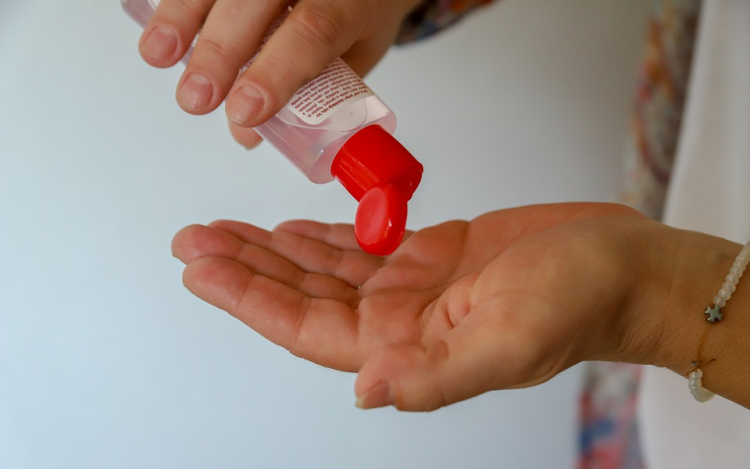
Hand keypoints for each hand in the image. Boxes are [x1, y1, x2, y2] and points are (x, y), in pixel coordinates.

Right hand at [138, 0, 422, 147]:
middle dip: (219, 52)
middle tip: (196, 99)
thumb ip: (305, 94)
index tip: (244, 113)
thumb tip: (244, 133)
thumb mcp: (354, 55)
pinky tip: (155, 18)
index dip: (276, 73)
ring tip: (157, 55)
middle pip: (255, 2)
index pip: (314, 32)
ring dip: (182, 15)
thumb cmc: (363, 10)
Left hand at [172, 203, 669, 410]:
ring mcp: (411, 288)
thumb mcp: (511, 340)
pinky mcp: (429, 256)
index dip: (251, 300)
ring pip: (323, 270)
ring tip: (223, 229)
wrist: (620, 267)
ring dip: (273, 250)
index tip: (204, 270)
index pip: (307, 328)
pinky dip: (320, 236)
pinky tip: (289, 228)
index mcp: (408, 347)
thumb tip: (367, 393)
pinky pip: (359, 246)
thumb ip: (438, 375)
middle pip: (302, 297)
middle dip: (246, 269)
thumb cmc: (578, 301)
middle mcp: (399, 323)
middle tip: (194, 241)